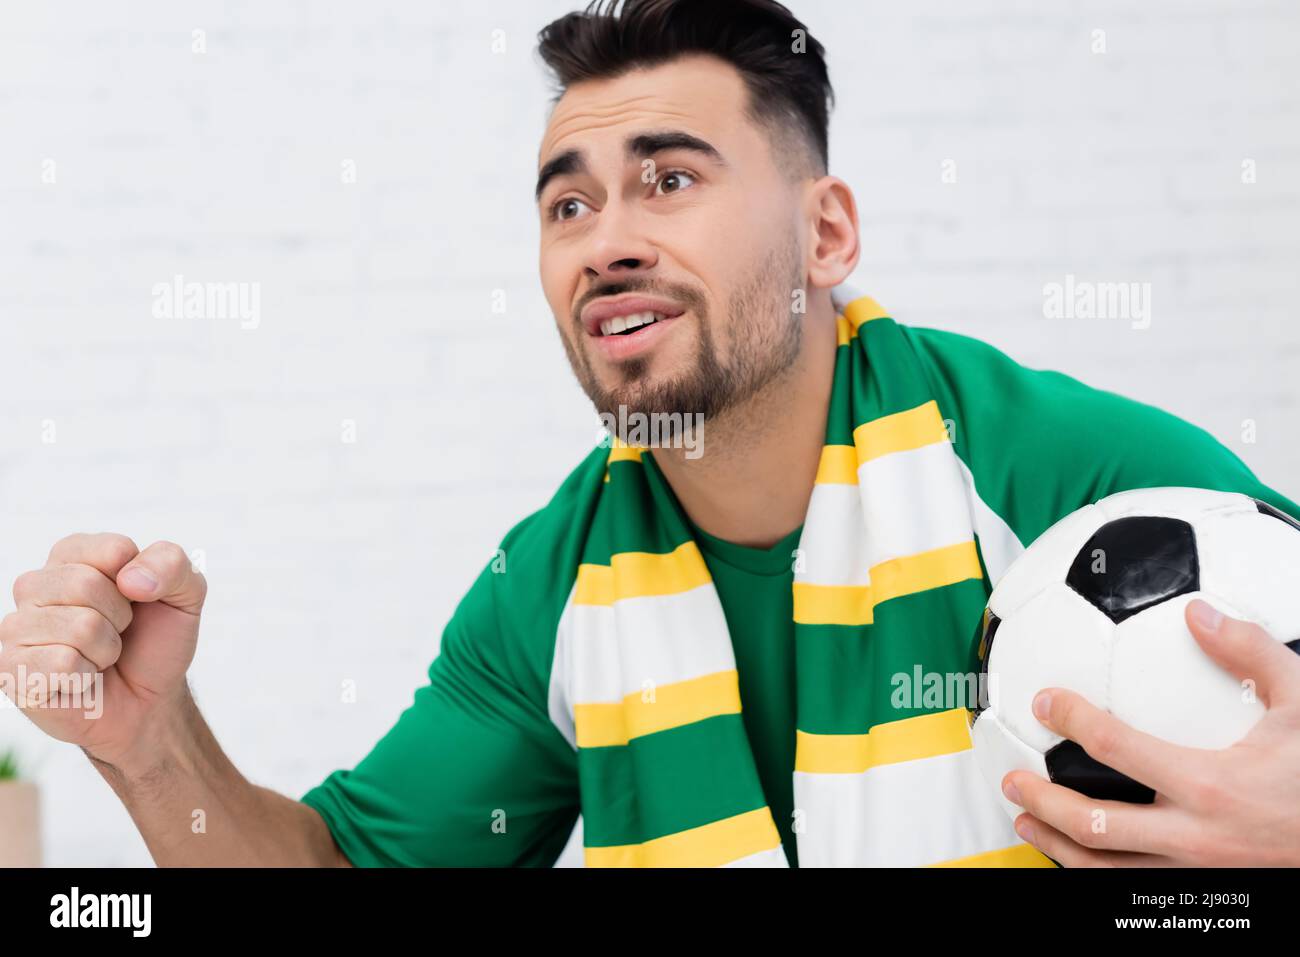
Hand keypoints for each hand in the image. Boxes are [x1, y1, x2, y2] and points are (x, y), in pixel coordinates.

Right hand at [0, 533, 206, 769]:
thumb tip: (130, 579)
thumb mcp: (185, 594)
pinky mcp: (10, 668)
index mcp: (73, 555)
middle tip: (118, 634)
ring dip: (106, 649)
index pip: (113, 550)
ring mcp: (17, 628)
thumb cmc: (155, 642)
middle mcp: (36, 585)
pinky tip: (80, 679)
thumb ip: (171, 564)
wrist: (147, 701)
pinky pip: (60, 663)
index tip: (138, 600)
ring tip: (100, 657)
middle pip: (86, 584)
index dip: (141, 582)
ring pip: (79, 627)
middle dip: (120, 618)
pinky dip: (85, 676)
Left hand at [1001, 598, 1299, 865]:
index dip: (1071, 720)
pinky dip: (1093, 872)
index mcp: (1210, 786)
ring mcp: (1196, 873)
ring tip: (1024, 820)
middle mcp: (1194, 837)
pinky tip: (1075, 853)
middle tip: (1013, 776)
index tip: (1045, 702)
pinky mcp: (1203, 893)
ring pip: (1104, 870)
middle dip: (1043, 799)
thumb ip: (1252, 654)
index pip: (1117, 748)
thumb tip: (1200, 614)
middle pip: (1094, 824)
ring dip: (1055, 845)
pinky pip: (1132, 888)